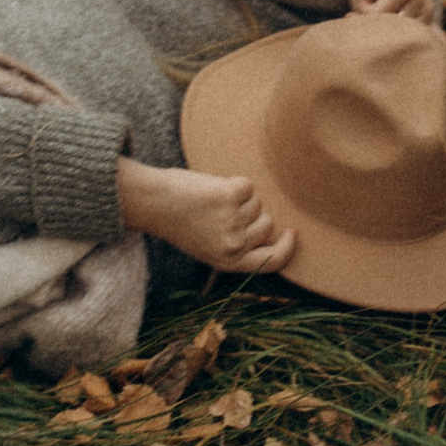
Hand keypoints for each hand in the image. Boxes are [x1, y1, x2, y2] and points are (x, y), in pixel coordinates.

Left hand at [116, 157, 297, 274]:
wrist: (154, 202)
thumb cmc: (181, 223)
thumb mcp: (209, 248)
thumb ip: (238, 246)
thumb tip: (272, 230)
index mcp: (229, 262)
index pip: (272, 261)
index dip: (286, 247)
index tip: (292, 233)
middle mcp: (234, 245)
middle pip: (268, 224)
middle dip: (252, 214)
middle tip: (222, 212)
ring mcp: (233, 220)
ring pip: (257, 202)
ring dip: (240, 198)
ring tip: (212, 202)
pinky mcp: (229, 195)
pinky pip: (247, 185)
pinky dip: (233, 183)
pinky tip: (212, 189)